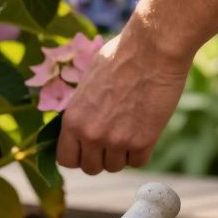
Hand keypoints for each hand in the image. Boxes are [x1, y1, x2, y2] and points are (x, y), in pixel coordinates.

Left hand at [57, 24, 190, 174]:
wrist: (151, 50)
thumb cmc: (119, 58)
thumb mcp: (87, 84)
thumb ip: (82, 111)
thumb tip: (79, 128)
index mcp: (72, 120)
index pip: (65, 159)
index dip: (77, 156)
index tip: (87, 148)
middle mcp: (90, 134)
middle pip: (91, 168)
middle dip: (100, 157)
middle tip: (111, 138)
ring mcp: (116, 140)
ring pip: (115, 166)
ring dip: (121, 153)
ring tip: (129, 127)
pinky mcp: (143, 141)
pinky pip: (138, 162)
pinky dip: (141, 151)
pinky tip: (144, 129)